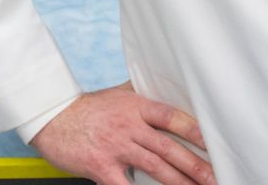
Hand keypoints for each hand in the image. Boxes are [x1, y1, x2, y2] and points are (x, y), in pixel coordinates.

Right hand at [31, 82, 213, 184]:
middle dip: (195, 165)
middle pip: (169, 147)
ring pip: (155, 167)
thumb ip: (142, 97)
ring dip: (179, 182)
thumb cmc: (87, 109)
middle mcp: (129, 126)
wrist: (52, 117)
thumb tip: (168, 92)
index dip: (196, 131)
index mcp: (137, 106)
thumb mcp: (118, 95)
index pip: (173, 117)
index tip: (215, 143)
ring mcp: (116, 147)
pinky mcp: (101, 166)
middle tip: (215, 176)